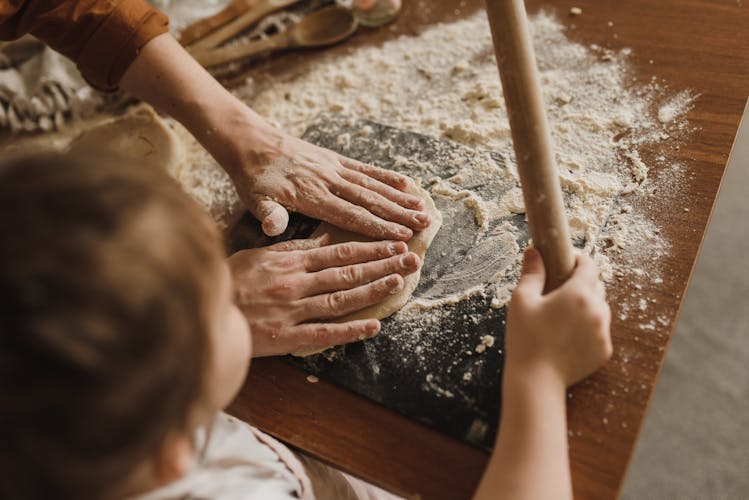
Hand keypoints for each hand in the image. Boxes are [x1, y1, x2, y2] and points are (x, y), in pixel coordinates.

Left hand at [119, 35, 428, 240]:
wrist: (251, 142)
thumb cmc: (252, 178)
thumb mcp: (254, 199)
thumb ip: (268, 214)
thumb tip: (272, 228)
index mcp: (312, 195)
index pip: (351, 215)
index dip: (378, 227)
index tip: (401, 237)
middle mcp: (329, 180)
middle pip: (370, 200)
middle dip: (398, 214)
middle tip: (423, 226)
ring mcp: (334, 168)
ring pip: (373, 185)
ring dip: (399, 198)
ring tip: (422, 209)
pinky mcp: (335, 159)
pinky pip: (366, 169)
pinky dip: (386, 177)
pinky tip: (405, 184)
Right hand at [228, 235, 420, 356]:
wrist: (201, 310)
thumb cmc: (229, 281)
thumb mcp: (258, 255)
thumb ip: (290, 248)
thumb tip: (319, 239)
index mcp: (290, 260)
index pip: (338, 251)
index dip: (370, 246)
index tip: (393, 241)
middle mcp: (296, 282)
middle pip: (348, 271)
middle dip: (383, 263)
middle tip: (411, 257)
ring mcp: (294, 310)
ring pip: (342, 298)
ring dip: (374, 289)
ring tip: (400, 281)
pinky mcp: (287, 336)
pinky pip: (325, 333)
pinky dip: (351, 330)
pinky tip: (374, 326)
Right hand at [505, 248, 611, 386]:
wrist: (536, 380)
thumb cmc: (526, 338)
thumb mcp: (522, 300)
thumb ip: (532, 273)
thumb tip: (534, 251)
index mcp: (578, 294)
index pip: (589, 266)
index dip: (578, 260)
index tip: (566, 260)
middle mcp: (597, 311)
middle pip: (596, 286)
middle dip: (581, 283)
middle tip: (558, 290)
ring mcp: (603, 332)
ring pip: (600, 308)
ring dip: (587, 305)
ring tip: (563, 315)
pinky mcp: (604, 350)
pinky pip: (599, 330)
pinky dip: (588, 328)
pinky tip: (567, 335)